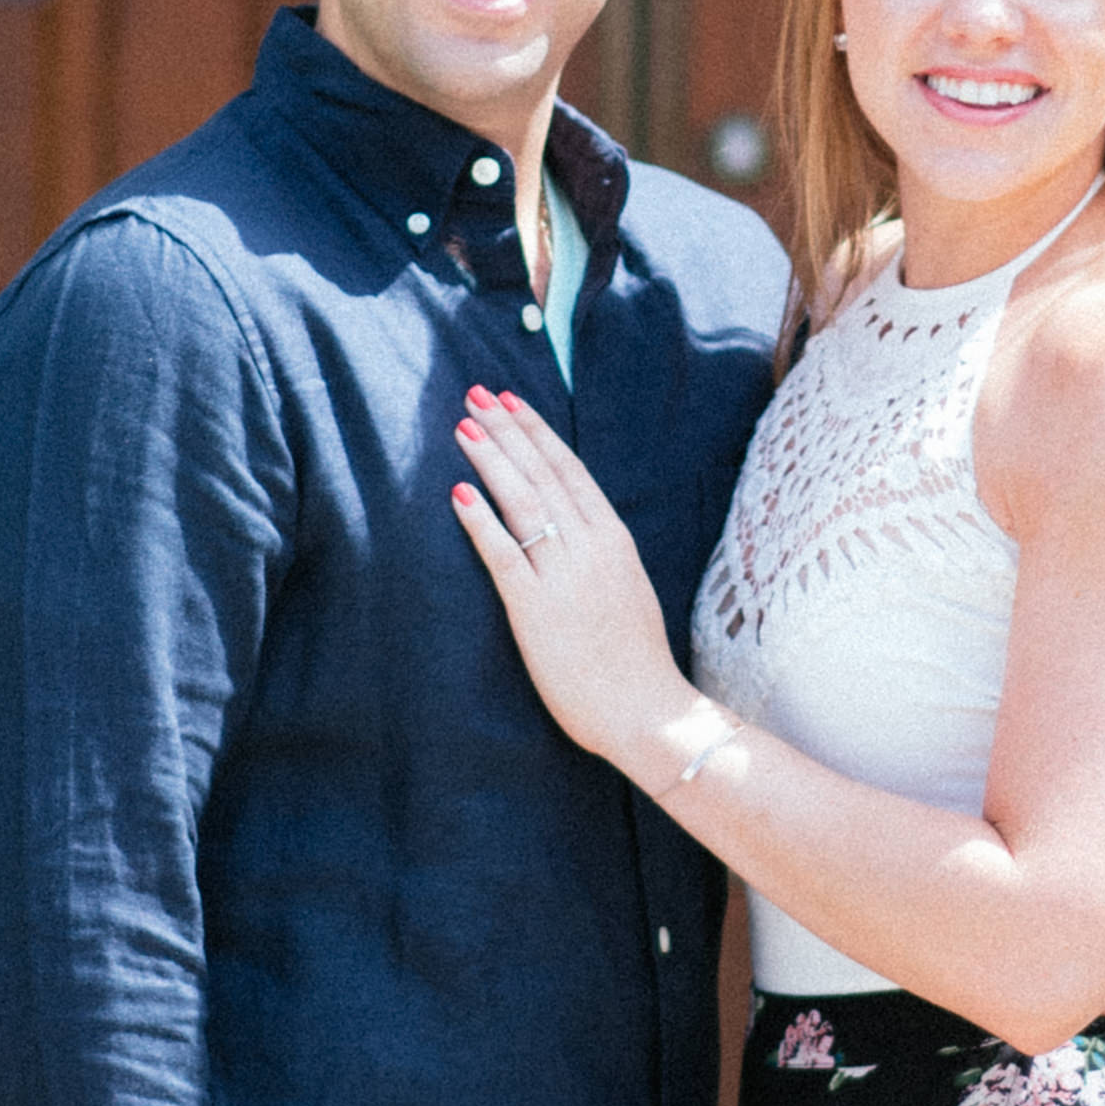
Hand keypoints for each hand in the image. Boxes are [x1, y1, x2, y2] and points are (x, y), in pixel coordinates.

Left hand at [450, 387, 689, 764]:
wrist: (646, 710)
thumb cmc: (634, 659)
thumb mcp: (625, 589)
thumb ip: (599, 556)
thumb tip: (573, 530)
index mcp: (614, 539)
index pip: (570, 470)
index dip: (536, 433)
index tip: (511, 402)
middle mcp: (591, 547)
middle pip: (543, 475)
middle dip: (507, 431)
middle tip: (476, 395)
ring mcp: (565, 576)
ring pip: (524, 503)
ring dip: (492, 461)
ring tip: (463, 428)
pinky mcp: (537, 610)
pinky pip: (504, 555)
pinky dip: (481, 521)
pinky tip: (458, 494)